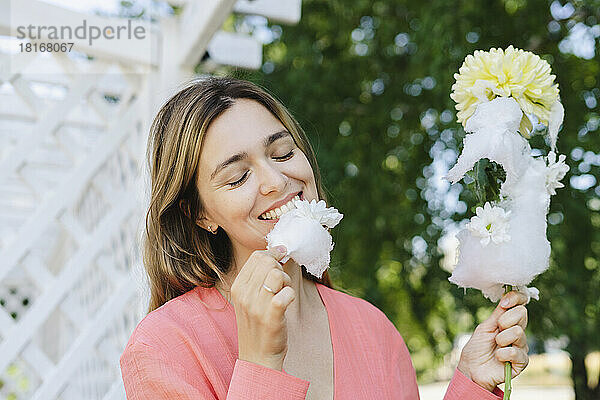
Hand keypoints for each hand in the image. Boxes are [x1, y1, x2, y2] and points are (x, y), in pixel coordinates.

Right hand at [230, 246, 294, 370]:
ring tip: (283, 295)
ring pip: (278, 274)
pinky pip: (287, 292)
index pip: (257, 256)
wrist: (258, 357)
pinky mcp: (271, 316)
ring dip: (287, 282)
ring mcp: (256, 306)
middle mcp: (244, 295)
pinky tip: (287, 304)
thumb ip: (259, 276)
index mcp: (237, 287)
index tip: (282, 258)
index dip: (273, 254)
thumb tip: (278, 250)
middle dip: (280, 269)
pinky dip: (290, 295)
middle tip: (282, 284)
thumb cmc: (258, 325)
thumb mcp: (250, 298)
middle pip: (268, 262)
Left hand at [457, 290, 528, 391]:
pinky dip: (502, 354)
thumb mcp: (484, 327)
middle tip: (496, 330)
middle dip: (505, 320)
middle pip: (522, 313)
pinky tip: (498, 358)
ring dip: (501, 339)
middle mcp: (517, 332)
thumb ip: (498, 315)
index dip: (516, 298)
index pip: (520, 304)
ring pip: (518, 332)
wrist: (472, 370)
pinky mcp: (522, 361)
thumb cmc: (476, 349)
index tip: (504, 303)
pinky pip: (515, 352)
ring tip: (495, 346)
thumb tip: (506, 297)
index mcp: (508, 322)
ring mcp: (521, 346)